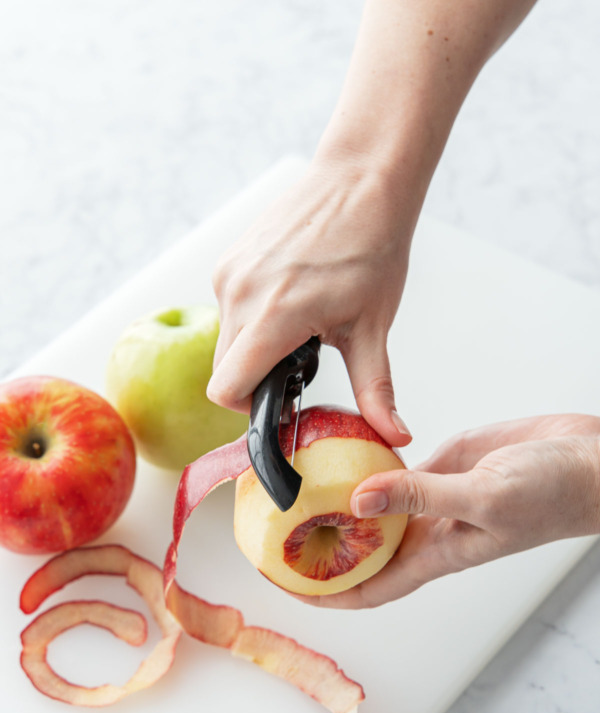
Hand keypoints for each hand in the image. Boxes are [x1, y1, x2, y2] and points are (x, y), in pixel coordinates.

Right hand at [208, 155, 412, 447]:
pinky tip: (291, 296)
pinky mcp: (230, 258)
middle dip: (257, 377)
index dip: (250, 407)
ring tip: (301, 322)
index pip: (227, 389)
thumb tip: (395, 435)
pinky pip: (229, 306)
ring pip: (226, 337)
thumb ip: (374, 388)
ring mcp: (231, 273)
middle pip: (225, 368)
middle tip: (301, 361)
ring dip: (255, 345)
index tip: (281, 399)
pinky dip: (252, 316)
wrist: (362, 179)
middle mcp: (240, 293)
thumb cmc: (372, 246)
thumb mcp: (372, 327)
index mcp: (274, 316)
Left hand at [304, 414, 599, 608]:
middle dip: (315, 548)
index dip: (323, 595)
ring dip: (334, 505)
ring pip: (371, 509)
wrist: (591, 460)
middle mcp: (427, 530)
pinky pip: (390, 470)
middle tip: (268, 530)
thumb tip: (357, 501)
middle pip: (359, 552)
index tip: (280, 585)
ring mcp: (431, 497)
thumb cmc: (554, 493)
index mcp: (437, 553)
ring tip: (288, 491)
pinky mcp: (441, 465)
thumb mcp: (484, 496)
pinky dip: (362, 465)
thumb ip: (421, 497)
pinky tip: (336, 450)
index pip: (368, 588)